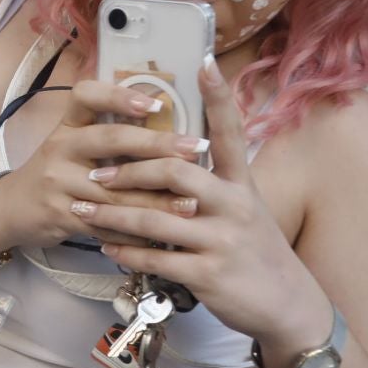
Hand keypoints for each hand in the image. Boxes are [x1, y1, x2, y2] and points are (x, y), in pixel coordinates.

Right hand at [0, 78, 209, 251]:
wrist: (10, 207)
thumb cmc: (55, 172)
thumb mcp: (71, 145)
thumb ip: (110, 136)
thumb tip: (171, 127)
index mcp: (67, 125)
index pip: (86, 95)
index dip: (119, 95)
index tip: (156, 105)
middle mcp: (60, 148)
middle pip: (110, 139)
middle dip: (157, 144)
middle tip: (195, 149)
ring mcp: (57, 182)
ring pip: (113, 190)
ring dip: (155, 198)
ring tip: (190, 203)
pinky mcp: (59, 214)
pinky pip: (104, 224)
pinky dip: (133, 232)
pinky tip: (160, 236)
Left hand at [74, 59, 331, 352]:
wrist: (287, 305)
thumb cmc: (256, 253)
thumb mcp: (246, 211)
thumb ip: (214, 186)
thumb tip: (174, 160)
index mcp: (243, 185)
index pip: (230, 132)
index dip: (219, 96)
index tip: (204, 61)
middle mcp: (234, 206)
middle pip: (175, 172)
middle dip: (129, 169)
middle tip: (95, 171)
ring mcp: (221, 240)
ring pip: (154, 219)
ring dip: (111, 214)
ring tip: (81, 210)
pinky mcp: (209, 274)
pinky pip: (155, 257)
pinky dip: (126, 251)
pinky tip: (106, 247)